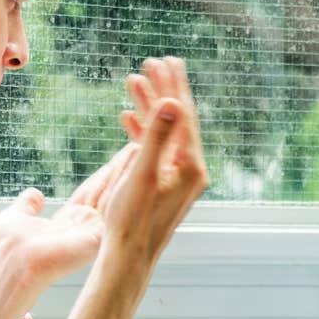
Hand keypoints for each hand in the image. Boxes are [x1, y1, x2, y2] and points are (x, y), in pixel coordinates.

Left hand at [0, 144, 139, 289]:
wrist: (14, 262)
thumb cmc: (10, 245)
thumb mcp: (18, 216)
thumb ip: (28, 205)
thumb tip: (35, 195)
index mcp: (68, 222)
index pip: (91, 193)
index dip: (104, 175)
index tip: (117, 158)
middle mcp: (85, 227)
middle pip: (108, 193)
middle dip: (122, 170)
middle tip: (138, 147)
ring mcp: (94, 233)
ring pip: (115, 198)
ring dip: (128, 174)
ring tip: (141, 151)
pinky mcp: (100, 238)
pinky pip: (115, 208)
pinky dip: (125, 188)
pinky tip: (136, 171)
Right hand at [101, 57, 208, 261]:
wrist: (127, 258)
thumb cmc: (133, 221)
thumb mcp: (142, 174)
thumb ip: (157, 136)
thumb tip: (173, 102)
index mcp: (191, 167)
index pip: (184, 116)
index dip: (174, 86)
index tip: (166, 60)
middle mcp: (191, 171)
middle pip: (178, 120)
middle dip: (164, 90)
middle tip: (154, 62)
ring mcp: (178, 179)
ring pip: (165, 133)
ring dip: (150, 108)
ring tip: (134, 82)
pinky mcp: (164, 185)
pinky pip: (156, 151)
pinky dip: (143, 132)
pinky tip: (127, 116)